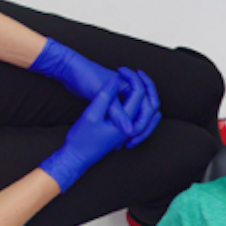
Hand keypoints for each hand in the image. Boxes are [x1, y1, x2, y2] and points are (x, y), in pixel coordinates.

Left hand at [30, 38, 161, 138]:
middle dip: (140, 131)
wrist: (71, 70)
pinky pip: (123, 117)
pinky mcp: (112, 102)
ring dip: (131, 131)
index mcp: (131, 89)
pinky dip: (120, 128)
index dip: (143, 126)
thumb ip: (117, 113)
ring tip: (120, 146)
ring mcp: (121, 97)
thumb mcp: (102, 98)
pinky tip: (112, 139)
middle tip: (128, 144)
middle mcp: (129, 93)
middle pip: (145, 114)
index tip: (129, 138)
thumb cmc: (86, 77)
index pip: (148, 109)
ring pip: (134, 118)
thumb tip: (129, 131)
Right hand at [40, 74, 156, 190]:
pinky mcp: (120, 131)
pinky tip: (127, 96)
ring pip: (145, 113)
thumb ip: (106, 98)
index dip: (133, 78)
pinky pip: (136, 118)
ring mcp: (126, 131)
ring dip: (144, 97)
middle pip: (150, 107)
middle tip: (138, 73)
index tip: (120, 69)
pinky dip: (137, 106)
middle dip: (147, 88)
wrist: (74, 156)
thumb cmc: (81, 138)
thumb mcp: (91, 114)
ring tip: (137, 82)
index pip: (140, 96)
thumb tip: (115, 82)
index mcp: (127, 123)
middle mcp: (131, 128)